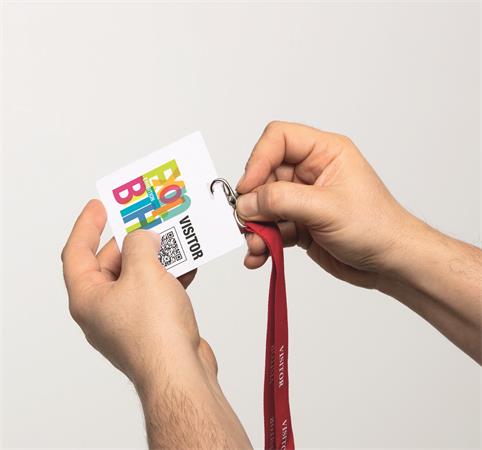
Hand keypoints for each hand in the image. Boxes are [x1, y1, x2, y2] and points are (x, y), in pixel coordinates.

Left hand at [62, 200, 252, 447]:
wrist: (180, 372)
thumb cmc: (155, 330)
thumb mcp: (144, 272)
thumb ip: (140, 244)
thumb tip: (143, 237)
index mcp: (88, 297)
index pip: (77, 252)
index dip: (87, 224)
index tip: (100, 205)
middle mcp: (103, 309)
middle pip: (111, 263)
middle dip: (133, 240)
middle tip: (148, 220)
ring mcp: (127, 319)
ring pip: (138, 277)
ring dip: (156, 257)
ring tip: (173, 239)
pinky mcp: (151, 326)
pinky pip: (156, 291)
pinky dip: (169, 276)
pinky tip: (188, 266)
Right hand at [237, 121, 480, 361]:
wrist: (390, 263)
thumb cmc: (377, 228)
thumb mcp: (327, 209)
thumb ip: (282, 201)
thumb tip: (247, 202)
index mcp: (325, 153)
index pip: (279, 139)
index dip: (259, 160)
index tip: (248, 188)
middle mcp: (311, 172)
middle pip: (265, 175)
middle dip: (253, 201)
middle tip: (247, 222)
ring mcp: (303, 199)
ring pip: (264, 205)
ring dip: (255, 227)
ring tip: (256, 246)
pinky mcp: (299, 223)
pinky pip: (270, 227)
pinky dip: (262, 242)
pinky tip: (259, 255)